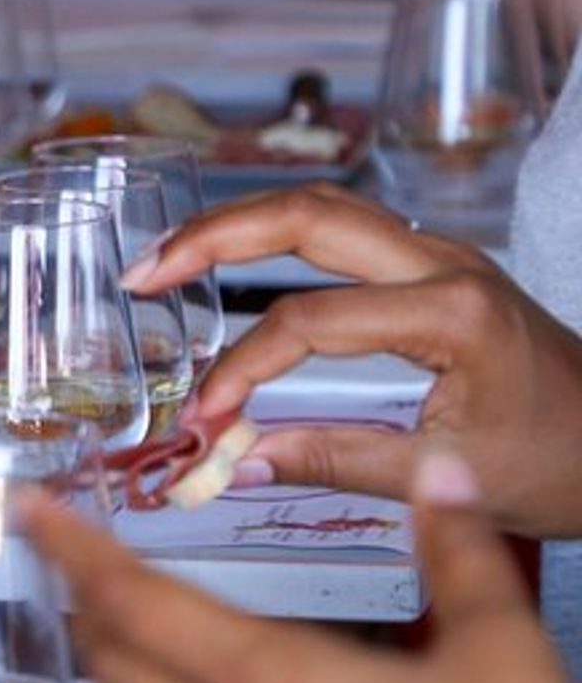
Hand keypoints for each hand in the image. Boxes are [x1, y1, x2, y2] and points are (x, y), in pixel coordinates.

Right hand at [122, 184, 581, 537]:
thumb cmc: (558, 463)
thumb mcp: (444, 475)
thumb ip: (333, 460)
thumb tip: (237, 461)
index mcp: (449, 313)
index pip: (306, 324)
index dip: (240, 371)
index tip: (202, 420)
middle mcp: (444, 265)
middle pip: (307, 216)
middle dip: (213, 238)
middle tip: (142, 276)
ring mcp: (442, 257)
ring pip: (323, 207)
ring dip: (239, 224)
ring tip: (166, 260)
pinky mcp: (436, 269)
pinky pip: (344, 229)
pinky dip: (276, 235)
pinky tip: (231, 259)